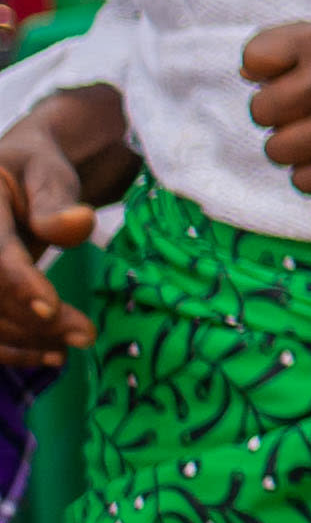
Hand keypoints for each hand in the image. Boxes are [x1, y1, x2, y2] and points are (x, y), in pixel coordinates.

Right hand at [0, 84, 133, 364]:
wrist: (19, 173)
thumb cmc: (36, 167)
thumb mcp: (48, 172)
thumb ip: (56, 200)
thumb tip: (78, 223)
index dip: (19, 284)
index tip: (53, 308)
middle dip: (32, 319)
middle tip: (85, 333)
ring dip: (27, 338)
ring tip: (79, 340)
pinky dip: (13, 347)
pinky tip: (53, 354)